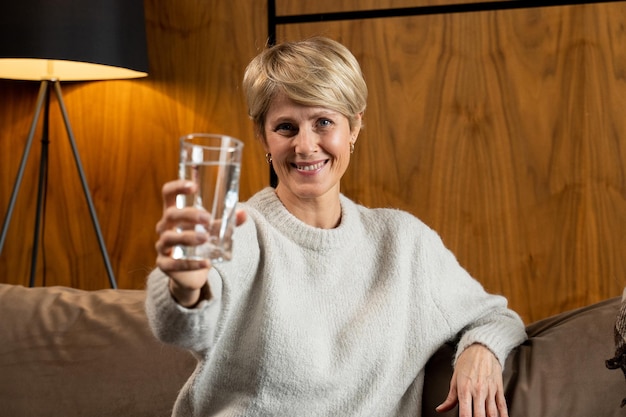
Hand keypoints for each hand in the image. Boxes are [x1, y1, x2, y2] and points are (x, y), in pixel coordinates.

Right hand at [154, 180, 246, 306]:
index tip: (194, 186)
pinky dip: (191, 264)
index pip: (168, 193)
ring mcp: (162, 246)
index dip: (178, 187)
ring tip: (206, 238)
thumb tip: (244, 214)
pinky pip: (175, 264)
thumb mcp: (212, 231)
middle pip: (171, 215)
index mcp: (174, 213)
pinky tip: (206, 263)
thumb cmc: (199, 244)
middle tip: (207, 218)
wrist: (189, 274)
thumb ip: (227, 222)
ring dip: (188, 237)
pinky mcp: (164, 264)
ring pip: (169, 238)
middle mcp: (165, 227)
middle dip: (189, 215)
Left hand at [436, 344, 506, 416]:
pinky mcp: (499, 388)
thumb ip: (450, 398)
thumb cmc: (467, 362)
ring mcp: (489, 390)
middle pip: (480, 415)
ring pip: (492, 413)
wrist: (482, 348)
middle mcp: (478, 391)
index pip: (465, 413)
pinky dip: (503, 416)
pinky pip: (502, 406)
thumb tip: (440, 409)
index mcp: (464, 389)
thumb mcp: (454, 379)